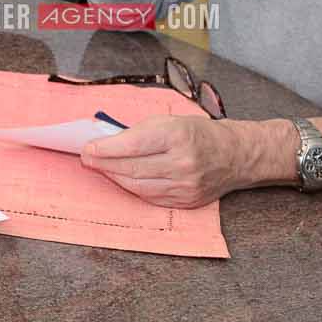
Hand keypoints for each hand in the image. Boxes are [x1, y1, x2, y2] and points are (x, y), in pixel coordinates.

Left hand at [79, 114, 245, 208]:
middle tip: (87, 158)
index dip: (106, 149)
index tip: (87, 148)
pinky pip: (151, 197)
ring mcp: (186, 186)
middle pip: (132, 168)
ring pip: (138, 186)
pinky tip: (122, 179)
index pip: (133, 145)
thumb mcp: (169, 120)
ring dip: (114, 177)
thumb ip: (139, 131)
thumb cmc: (197, 132)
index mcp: (177, 136)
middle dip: (104, 164)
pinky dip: (132, 188)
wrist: (234, 155)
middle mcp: (182, 163)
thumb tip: (106, 142)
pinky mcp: (186, 201)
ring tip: (101, 168)